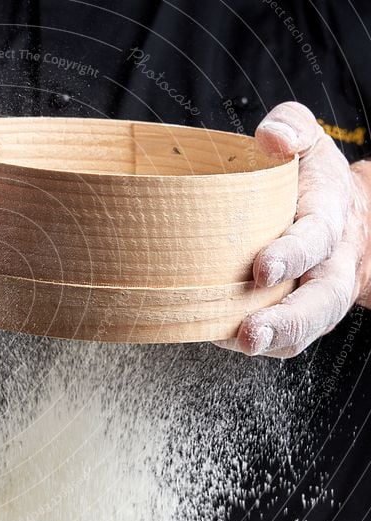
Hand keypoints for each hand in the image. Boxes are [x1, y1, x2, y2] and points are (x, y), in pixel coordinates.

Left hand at [217, 102, 370, 357]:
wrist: (345, 217)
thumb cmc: (311, 180)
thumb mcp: (309, 142)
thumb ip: (292, 128)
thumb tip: (270, 138)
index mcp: (330, 220)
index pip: (315, 239)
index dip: (291, 254)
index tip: (262, 266)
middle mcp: (329, 267)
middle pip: (318, 302)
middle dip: (287, 320)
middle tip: (252, 331)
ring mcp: (316, 297)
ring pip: (305, 329)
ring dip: (274, 341)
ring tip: (240, 345)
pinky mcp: (299, 318)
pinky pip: (285, 341)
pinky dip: (260, 344)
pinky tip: (223, 339)